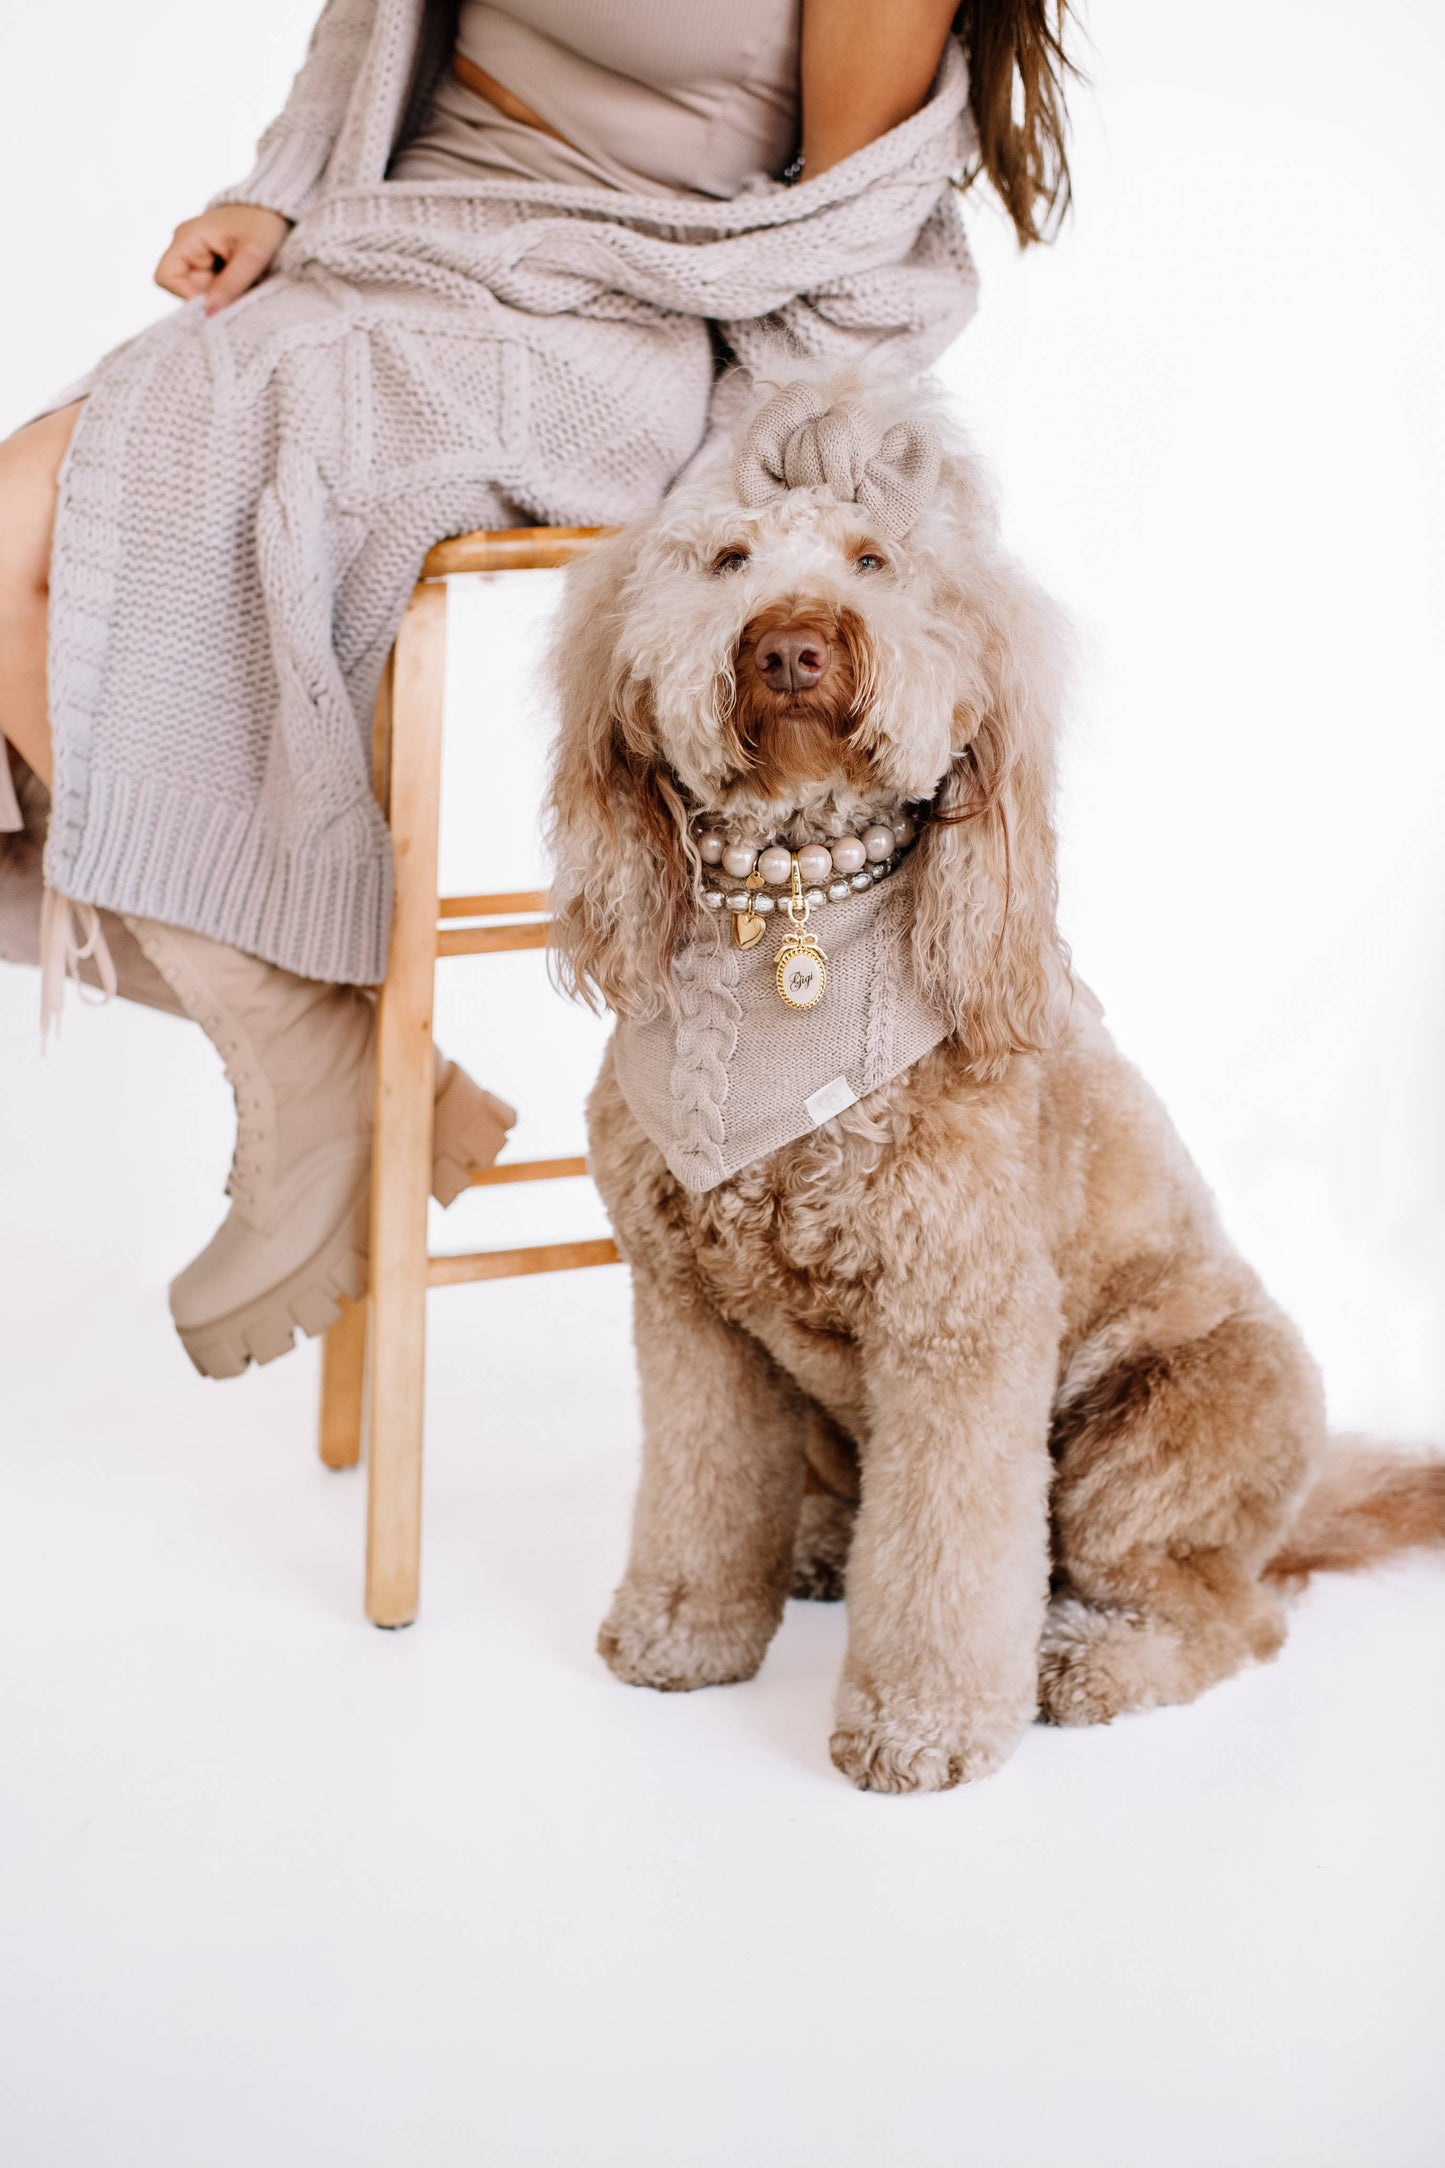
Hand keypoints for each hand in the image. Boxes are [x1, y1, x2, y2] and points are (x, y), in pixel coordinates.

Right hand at [153, 204, 290, 315]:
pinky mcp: (209, 262)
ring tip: (245, 280)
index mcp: (187, 237)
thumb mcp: (253, 255)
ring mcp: (196, 254)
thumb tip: (209, 313)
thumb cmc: (264, 222)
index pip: (165, 277)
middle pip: (184, 288)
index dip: (186, 295)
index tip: (216, 299)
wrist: (275, 209)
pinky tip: (243, 279)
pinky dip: (227, 289)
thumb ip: (230, 285)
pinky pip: (211, 287)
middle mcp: (185, 245)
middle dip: (210, 296)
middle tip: (240, 288)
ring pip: (200, 291)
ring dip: (222, 294)